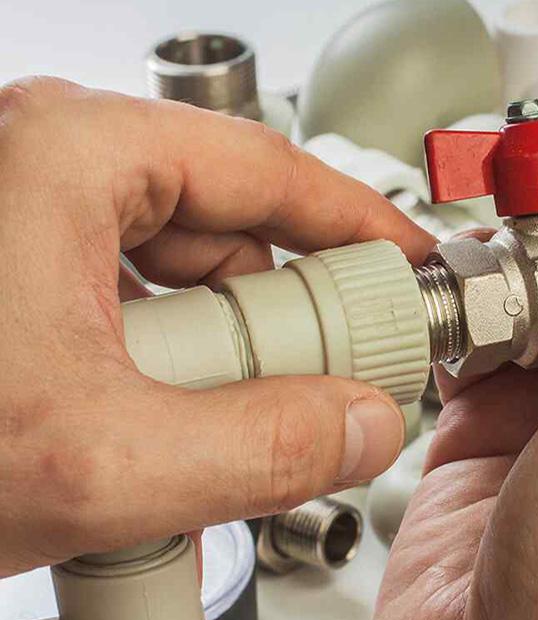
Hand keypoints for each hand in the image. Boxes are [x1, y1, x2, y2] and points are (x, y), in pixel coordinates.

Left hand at [0, 77, 434, 576]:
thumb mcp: (93, 461)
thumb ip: (261, 450)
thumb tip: (358, 426)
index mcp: (71, 151)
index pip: (276, 171)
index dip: (361, 234)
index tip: (408, 278)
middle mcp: (46, 162)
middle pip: (235, 230)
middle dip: (287, 322)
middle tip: (323, 390)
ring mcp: (26, 213)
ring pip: (186, 276)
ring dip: (223, 359)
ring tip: (209, 430)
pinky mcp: (15, 270)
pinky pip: (134, 302)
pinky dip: (169, 367)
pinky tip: (157, 429)